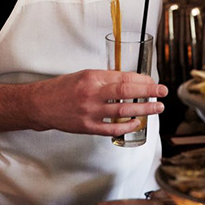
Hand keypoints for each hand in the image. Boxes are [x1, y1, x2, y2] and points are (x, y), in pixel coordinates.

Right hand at [28, 69, 167, 137]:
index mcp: (92, 77)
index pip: (122, 77)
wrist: (41, 104)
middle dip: (148, 91)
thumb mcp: (85, 76)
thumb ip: (106, 79)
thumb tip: (131, 81)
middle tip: (163, 92)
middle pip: (126, 91)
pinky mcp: (87, 127)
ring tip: (157, 107)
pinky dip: (126, 126)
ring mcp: (90, 112)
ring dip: (143, 109)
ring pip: (122, 110)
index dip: (141, 79)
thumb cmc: (64, 88)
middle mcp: (91, 93)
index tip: (153, 81)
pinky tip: (137, 123)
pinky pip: (112, 128)